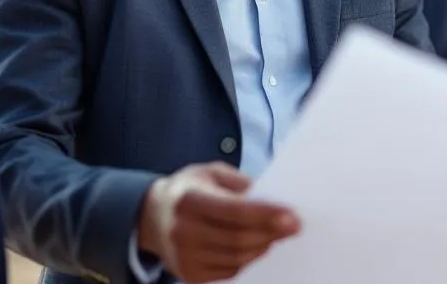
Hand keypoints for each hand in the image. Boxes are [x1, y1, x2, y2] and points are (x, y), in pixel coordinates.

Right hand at [136, 161, 300, 283]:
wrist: (152, 216)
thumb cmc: (189, 190)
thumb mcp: (210, 173)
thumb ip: (239, 183)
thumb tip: (272, 200)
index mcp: (189, 200)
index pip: (234, 211)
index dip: (266, 215)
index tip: (293, 216)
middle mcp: (183, 231)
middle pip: (238, 238)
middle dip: (271, 233)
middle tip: (295, 227)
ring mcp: (184, 257)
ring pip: (237, 258)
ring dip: (263, 247)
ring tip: (278, 235)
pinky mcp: (189, 274)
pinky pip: (229, 271)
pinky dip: (248, 260)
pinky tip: (258, 247)